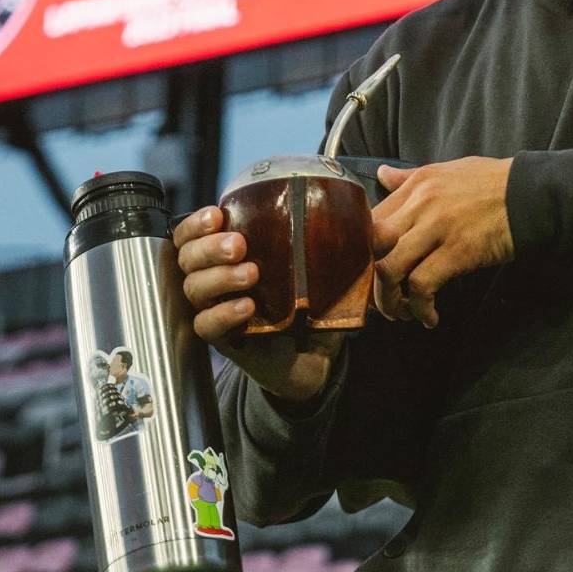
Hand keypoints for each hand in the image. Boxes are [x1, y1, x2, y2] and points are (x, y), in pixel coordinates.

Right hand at [173, 206, 347, 403]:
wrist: (314, 357)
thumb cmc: (316, 303)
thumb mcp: (333, 272)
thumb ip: (357, 249)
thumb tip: (385, 230)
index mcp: (236, 252)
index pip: (196, 231)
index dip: (198, 221)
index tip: (218, 214)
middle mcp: (220, 278)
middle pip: (188, 258)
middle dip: (209, 247)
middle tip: (240, 246)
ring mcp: (220, 309)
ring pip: (194, 289)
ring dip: (218, 278)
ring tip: (252, 275)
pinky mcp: (227, 341)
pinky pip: (206, 327)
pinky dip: (223, 314)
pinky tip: (247, 308)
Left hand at [371, 157, 514, 328]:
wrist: (531, 193)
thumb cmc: (491, 182)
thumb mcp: (447, 169)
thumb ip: (410, 177)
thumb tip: (382, 174)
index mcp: (417, 185)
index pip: (371, 221)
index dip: (364, 253)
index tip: (371, 273)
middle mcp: (421, 204)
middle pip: (373, 247)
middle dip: (370, 280)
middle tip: (381, 299)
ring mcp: (438, 228)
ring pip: (390, 269)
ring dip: (391, 300)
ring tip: (403, 312)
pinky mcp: (458, 252)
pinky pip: (423, 285)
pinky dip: (421, 308)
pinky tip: (430, 317)